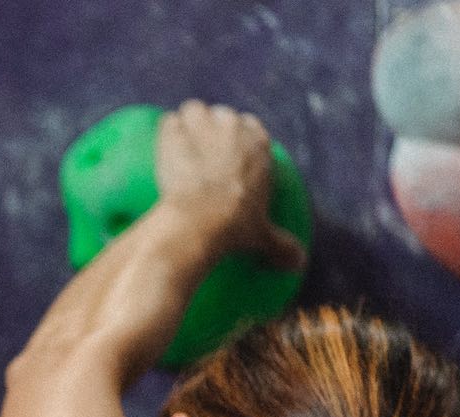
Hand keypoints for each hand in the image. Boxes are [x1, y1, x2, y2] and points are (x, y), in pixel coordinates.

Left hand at [154, 101, 305, 269]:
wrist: (199, 221)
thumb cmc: (234, 228)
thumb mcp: (262, 237)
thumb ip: (281, 246)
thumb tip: (298, 263)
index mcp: (259, 146)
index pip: (250, 126)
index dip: (237, 137)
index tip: (228, 153)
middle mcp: (233, 128)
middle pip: (221, 115)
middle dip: (211, 128)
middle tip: (200, 153)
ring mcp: (203, 127)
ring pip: (194, 110)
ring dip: (186, 122)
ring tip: (178, 143)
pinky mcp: (174, 135)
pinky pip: (168, 122)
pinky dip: (164, 133)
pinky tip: (161, 148)